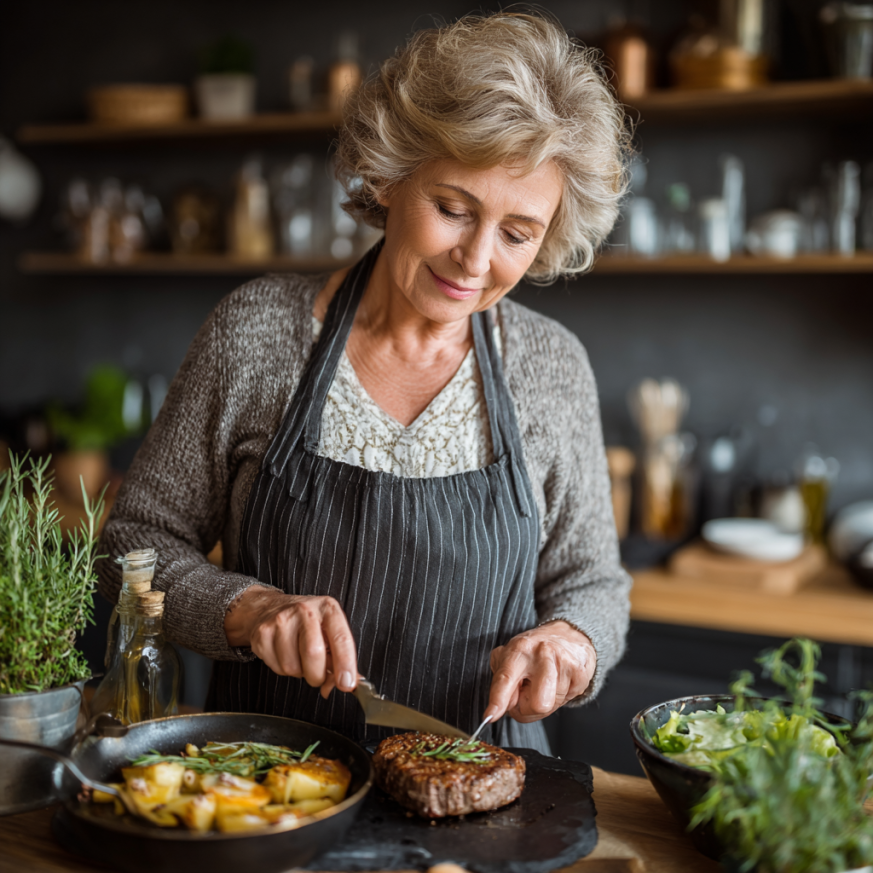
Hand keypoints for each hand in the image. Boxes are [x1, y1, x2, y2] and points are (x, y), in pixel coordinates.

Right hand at [224, 586, 357, 698]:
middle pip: (313, 654)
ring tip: (299, 658)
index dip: (345, 664)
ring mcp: (281, 621)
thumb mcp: (329, 629)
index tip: (346, 683)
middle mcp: (304, 611)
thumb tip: (347, 682)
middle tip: (318, 675)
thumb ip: (340, 656)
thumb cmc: (306, 622)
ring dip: (299, 672)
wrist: (270, 608)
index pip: (341, 638)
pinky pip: (277, 668)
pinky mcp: (263, 634)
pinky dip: (284, 670)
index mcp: (328, 609)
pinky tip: (285, 655)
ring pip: (293, 667)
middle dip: (318, 676)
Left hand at [484, 621, 595, 722]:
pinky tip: (557, 681)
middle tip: (526, 694)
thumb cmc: (533, 651)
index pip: (505, 678)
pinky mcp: (580, 674)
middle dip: (528, 709)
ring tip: (543, 683)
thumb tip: (507, 705)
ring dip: (543, 702)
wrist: (569, 634)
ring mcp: (564, 663)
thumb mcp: (509, 658)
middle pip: (537, 704)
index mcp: (519, 649)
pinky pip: (567, 701)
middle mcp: (542, 654)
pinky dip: (559, 697)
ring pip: (551, 706)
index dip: (498, 700)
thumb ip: (501, 682)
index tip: (490, 715)